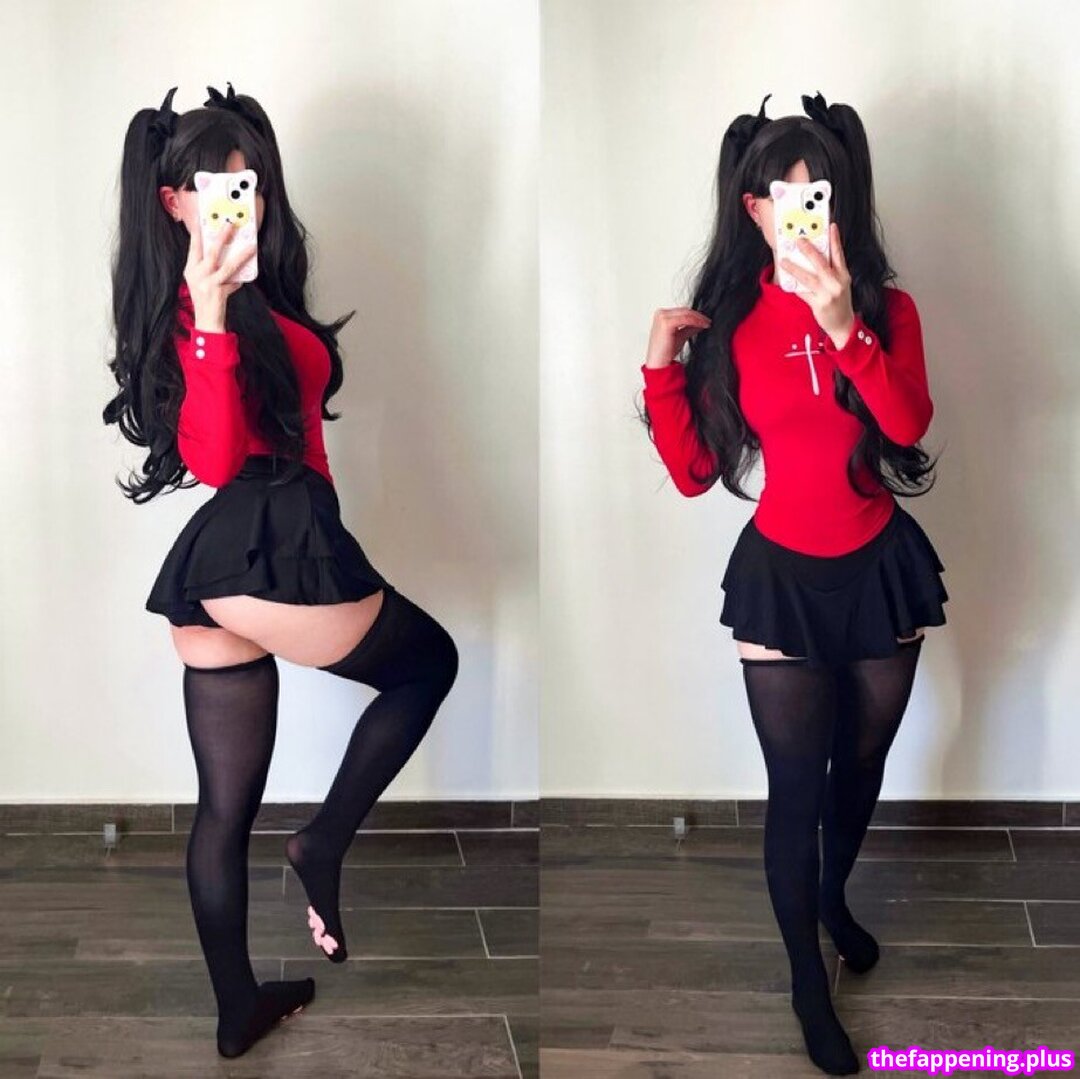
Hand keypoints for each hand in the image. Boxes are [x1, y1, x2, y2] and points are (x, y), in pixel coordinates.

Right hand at [183, 219, 255, 332]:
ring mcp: (207, 283)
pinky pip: (233, 282)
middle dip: (221, 236)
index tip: (202, 218)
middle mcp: (197, 275)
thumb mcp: (202, 281)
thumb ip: (210, 268)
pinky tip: (245, 277)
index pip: (193, 246)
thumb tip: (225, 253)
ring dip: (240, 255)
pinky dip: (239, 280)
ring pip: (226, 265)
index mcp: (190, 269)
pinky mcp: (218, 292)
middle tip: (230, 224)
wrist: (206, 321)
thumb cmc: (205, 299)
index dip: (198, 232)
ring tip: (250, 246)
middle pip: (210, 251)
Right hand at [645, 307, 711, 368]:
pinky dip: (695, 321)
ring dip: (698, 318)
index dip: (695, 315)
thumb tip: (700, 323)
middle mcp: (661, 314)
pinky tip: (702, 325)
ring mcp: (662, 317)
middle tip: (708, 321)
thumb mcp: (680, 336)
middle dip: (698, 316)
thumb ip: (689, 328)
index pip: (682, 311)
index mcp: (661, 315)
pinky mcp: (666, 323)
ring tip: (707, 324)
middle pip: (684, 311)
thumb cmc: (665, 352)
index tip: (705, 320)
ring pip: (686, 313)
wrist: (658, 363)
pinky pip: (685, 319)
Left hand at [779, 222, 854, 344]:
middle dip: (808, 250)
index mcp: (843, 275)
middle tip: (798, 240)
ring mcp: (827, 294)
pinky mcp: (818, 304)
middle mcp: (836, 282)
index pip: (839, 253)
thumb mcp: (840, 283)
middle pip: (821, 262)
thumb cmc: (839, 302)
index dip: (835, 239)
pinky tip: (786, 281)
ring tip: (784, 262)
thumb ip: (830, 271)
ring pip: (808, 277)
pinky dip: (794, 287)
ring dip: (794, 268)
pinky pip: (802, 292)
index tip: (831, 226)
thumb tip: (811, 259)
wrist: (843, 324)